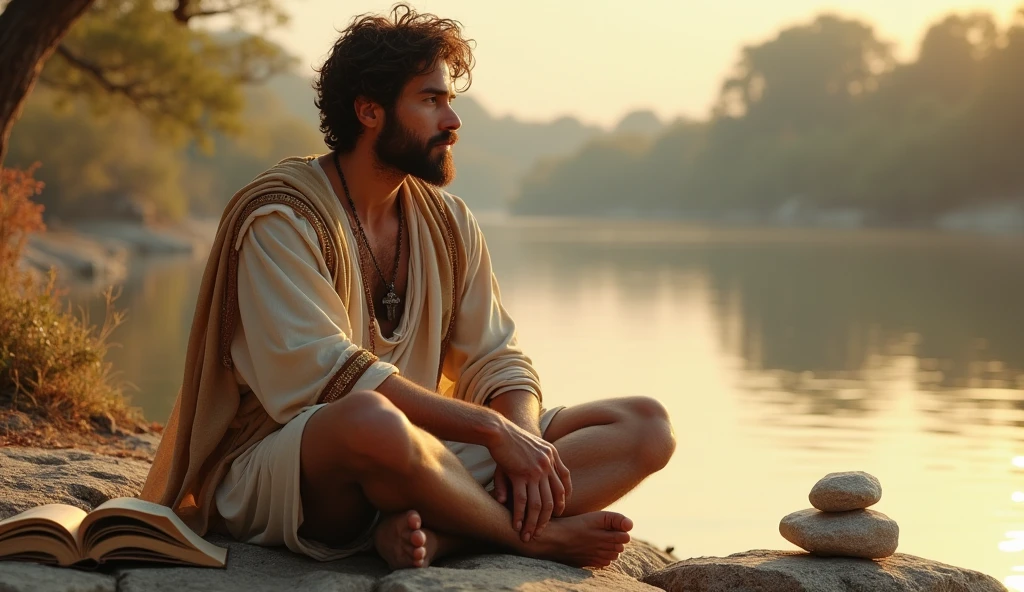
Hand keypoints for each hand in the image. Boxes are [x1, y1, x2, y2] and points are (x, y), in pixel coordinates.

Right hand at [487, 418, 571, 541]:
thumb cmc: (510, 439)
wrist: (498, 429)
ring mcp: (535, 470)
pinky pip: (523, 501)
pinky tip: (517, 526)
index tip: (558, 512)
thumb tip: (540, 482)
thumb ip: (534, 468)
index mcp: (552, 455)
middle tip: (541, 531)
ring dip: (534, 523)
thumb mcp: (527, 450)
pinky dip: (520, 516)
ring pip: (539, 504)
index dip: (563, 498)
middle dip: (547, 518)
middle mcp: (547, 464)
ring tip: (529, 536)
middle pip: (553, 498)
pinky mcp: (519, 474)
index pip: (564, 481)